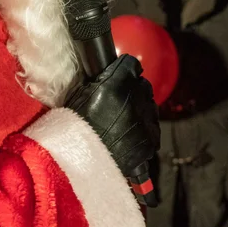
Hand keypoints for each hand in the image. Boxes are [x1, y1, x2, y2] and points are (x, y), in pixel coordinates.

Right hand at [64, 55, 160, 175]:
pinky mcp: (150, 141)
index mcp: (117, 85)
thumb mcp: (81, 94)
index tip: (121, 76)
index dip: (125, 71)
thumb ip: (101, 80)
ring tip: (123, 121)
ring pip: (151, 108)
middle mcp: (136, 100)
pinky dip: (144, 131)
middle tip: (120, 101)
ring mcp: (145, 122)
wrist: (81, 161)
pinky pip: (153, 129)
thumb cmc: (75, 128)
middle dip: (134, 91)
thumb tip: (113, 73)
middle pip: (144, 86)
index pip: (132, 65)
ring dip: (141, 111)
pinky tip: (129, 136)